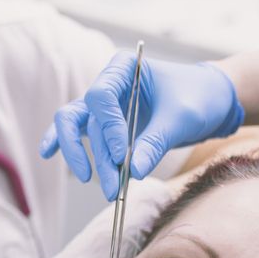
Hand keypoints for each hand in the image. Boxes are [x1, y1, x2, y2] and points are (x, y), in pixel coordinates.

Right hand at [40, 54, 244, 199]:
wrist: (210, 101)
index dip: (107, 127)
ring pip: (78, 129)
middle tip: (112, 186)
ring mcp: (103, 105)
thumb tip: (132, 171)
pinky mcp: (104, 124)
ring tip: (108, 189)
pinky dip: (62, 142)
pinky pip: (77, 131)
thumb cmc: (198, 97)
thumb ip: (156, 142)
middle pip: (87, 119)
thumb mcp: (181, 119)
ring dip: (86, 159)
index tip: (123, 155)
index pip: (100, 95)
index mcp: (125, 68)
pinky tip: (48, 153)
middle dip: (98, 155)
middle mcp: (108, 83)